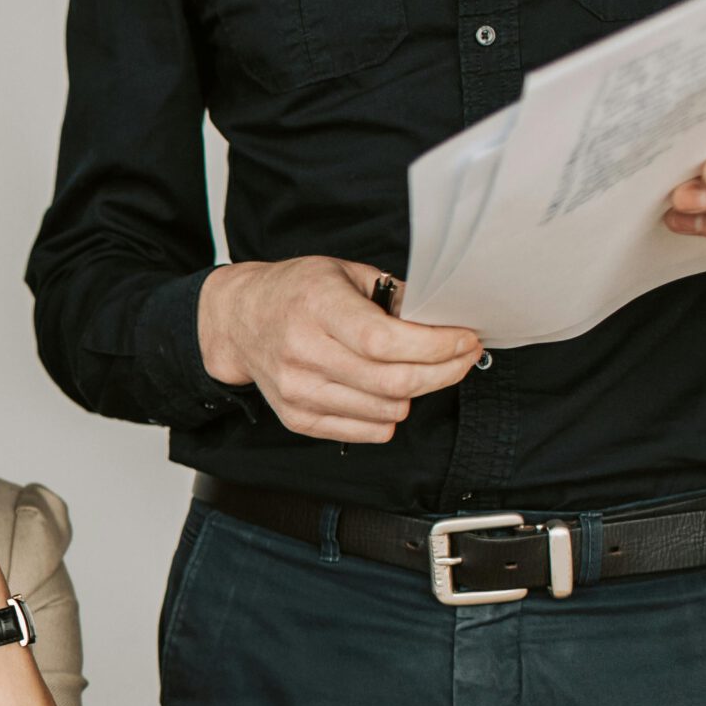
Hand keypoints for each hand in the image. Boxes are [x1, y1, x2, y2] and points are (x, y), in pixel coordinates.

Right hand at [198, 257, 480, 442]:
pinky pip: (368, 432)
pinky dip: (390, 414)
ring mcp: (298, 392)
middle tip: (463, 357)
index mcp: (316, 307)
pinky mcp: (298, 418)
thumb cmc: (296, 292)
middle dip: (444, 372)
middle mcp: (303, 353)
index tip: (465, 339)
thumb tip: (443, 321)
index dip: (436, 346)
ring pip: (387, 412)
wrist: (240, 320)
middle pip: (393, 383)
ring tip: (421, 370)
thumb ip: (392, 297)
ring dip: (418, 393)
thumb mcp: (344, 273)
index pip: (385, 342)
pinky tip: (389, 391)